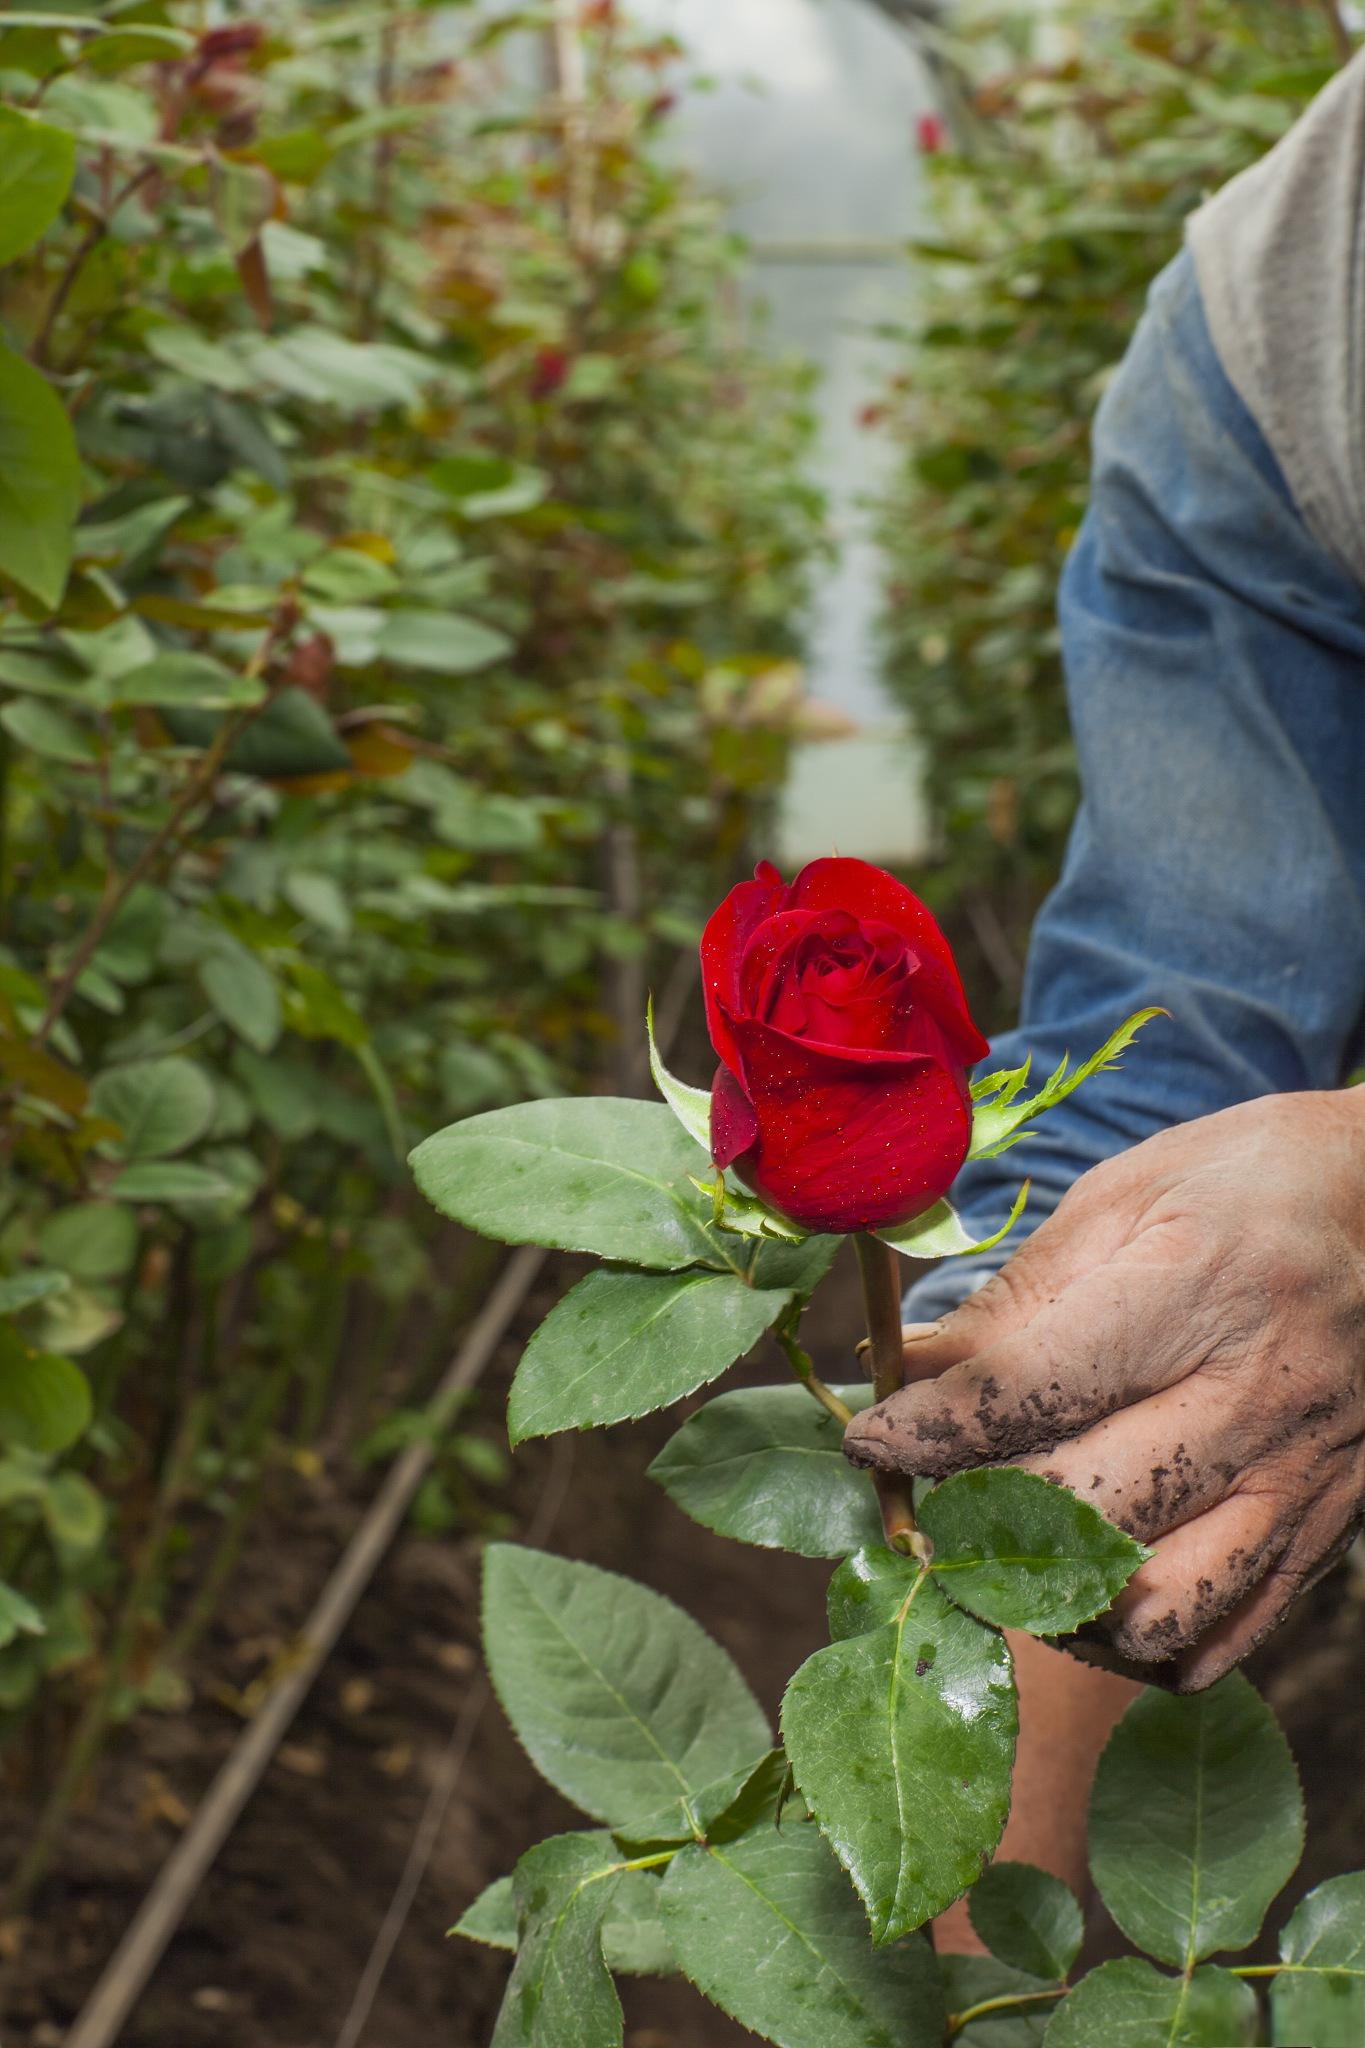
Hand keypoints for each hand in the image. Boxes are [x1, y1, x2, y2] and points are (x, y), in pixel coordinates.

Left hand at [844, 1090, 1364, 1690]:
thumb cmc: (1236, 1188)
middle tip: (932, 1493)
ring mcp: (1304, 1476)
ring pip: (1154, 1609)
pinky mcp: (1330, 1530)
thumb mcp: (1118, 1202)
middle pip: (1082, 1515)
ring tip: (1014, 1552)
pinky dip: (1136, 1643)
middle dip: (977, 1518)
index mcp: (1195, 1286)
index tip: (869, 1440)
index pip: (1029, 1394)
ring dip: (1056, 1604)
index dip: (927, 1431)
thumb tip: (900, 1372)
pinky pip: (1221, 1639)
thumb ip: (1011, 1302)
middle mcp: (1258, 1394)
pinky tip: (1091, 1596)